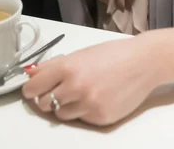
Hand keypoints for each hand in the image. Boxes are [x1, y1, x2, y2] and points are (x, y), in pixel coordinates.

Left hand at [22, 34, 162, 126]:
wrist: (143, 62)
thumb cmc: (112, 54)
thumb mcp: (80, 54)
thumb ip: (54, 65)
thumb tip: (31, 73)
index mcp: (68, 67)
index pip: (34, 87)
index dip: (30, 90)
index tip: (32, 90)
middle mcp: (75, 87)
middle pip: (44, 104)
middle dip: (46, 98)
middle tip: (57, 91)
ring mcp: (88, 104)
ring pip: (61, 115)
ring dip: (65, 106)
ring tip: (80, 93)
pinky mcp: (100, 118)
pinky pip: (81, 119)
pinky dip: (83, 111)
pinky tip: (96, 98)